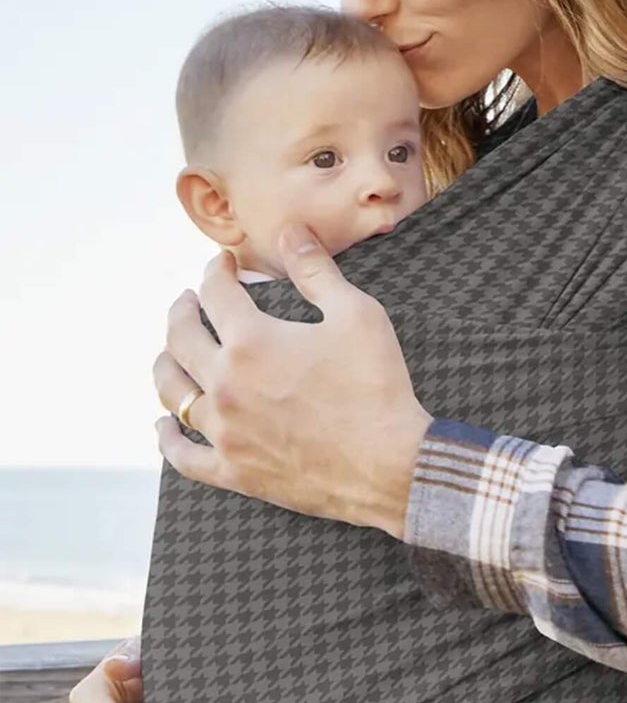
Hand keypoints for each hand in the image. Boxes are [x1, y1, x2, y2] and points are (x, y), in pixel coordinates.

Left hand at [154, 227, 432, 537]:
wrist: (387, 462)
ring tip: (171, 352)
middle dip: (182, 310)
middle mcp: (225, 384)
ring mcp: (224, 431)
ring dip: (166, 365)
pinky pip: (182, 455)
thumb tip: (290, 232)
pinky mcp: (232, 470)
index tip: (222, 263)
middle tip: (189, 300)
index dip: (216, 271)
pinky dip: (167, 437)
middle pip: (181, 339)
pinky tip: (164, 424)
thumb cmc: (376, 385)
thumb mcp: (356, 314)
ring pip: (172, 393)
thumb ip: (316, 271)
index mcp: (251, 341)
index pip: (216, 293)